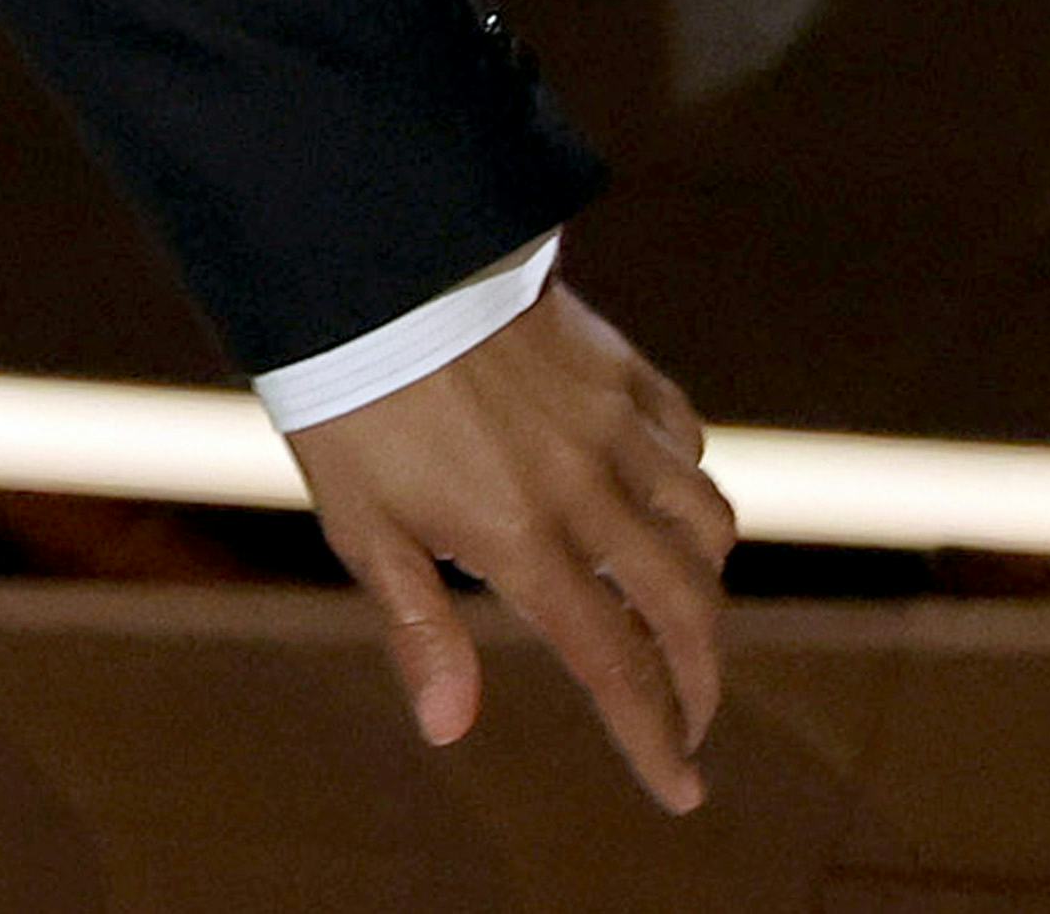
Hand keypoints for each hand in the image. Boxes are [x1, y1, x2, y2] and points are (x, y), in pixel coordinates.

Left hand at [287, 279, 734, 810]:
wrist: (357, 258)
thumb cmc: (343, 396)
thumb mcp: (360, 521)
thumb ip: (418, 625)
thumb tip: (449, 730)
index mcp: (521, 537)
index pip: (615, 665)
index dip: (655, 737)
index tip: (681, 790)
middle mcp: (585, 487)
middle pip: (685, 608)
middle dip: (699, 679)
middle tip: (691, 717)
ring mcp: (610, 423)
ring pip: (706, 526)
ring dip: (706, 583)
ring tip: (680, 614)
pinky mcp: (617, 365)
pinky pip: (686, 441)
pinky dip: (691, 486)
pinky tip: (666, 500)